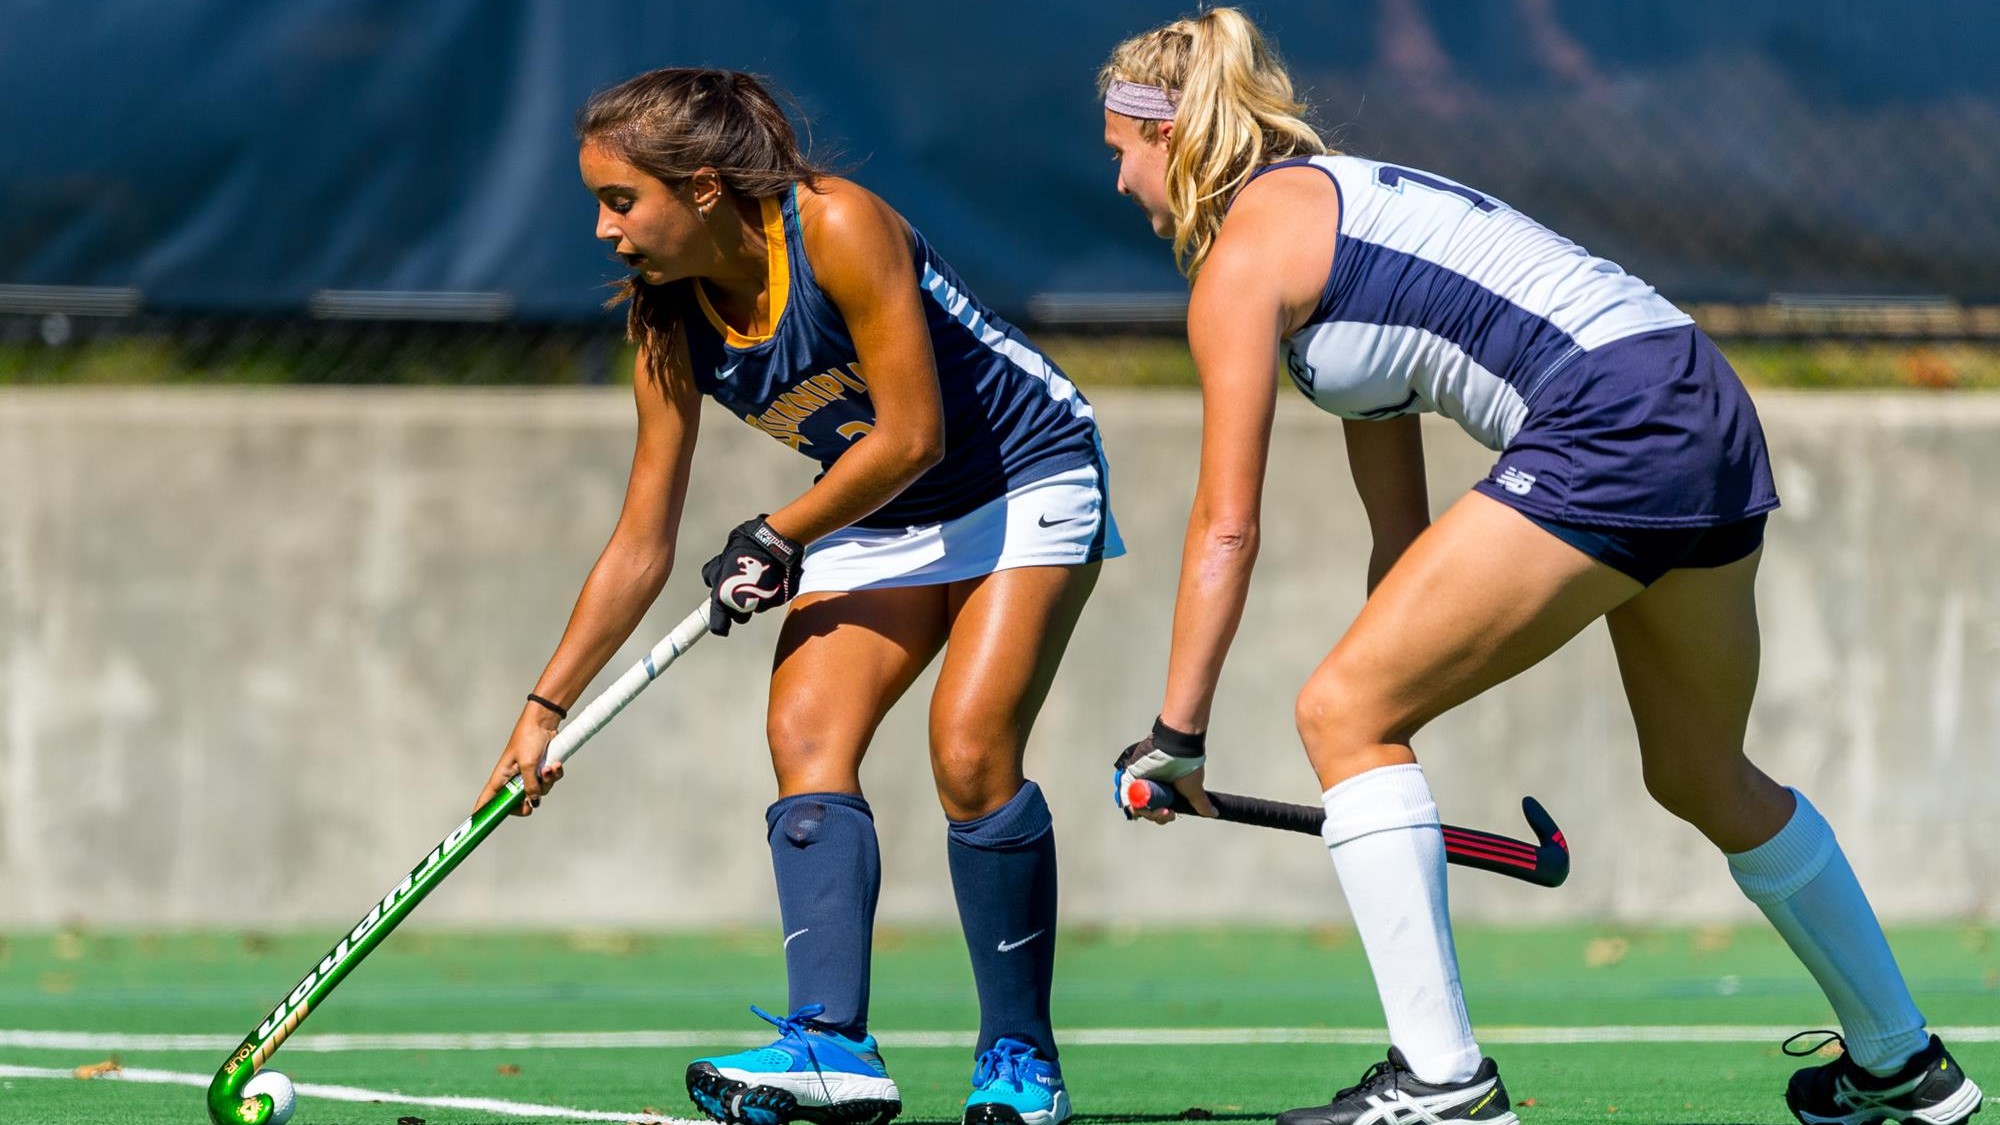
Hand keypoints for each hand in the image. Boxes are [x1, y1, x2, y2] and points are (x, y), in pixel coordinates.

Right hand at [476, 709, 565, 816]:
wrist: (544, 721)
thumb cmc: (528, 738)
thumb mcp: (529, 765)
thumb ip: (531, 786)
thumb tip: (534, 802)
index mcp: (501, 777)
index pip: (486, 800)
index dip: (482, 813)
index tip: (479, 826)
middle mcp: (512, 779)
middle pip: (517, 804)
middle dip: (530, 801)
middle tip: (534, 799)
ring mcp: (527, 775)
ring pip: (538, 793)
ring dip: (547, 782)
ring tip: (548, 768)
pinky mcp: (540, 769)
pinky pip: (549, 781)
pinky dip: (554, 775)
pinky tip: (555, 764)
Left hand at [699, 516, 803, 635]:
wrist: (774, 541)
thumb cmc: (746, 546)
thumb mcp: (723, 558)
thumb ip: (716, 573)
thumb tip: (714, 579)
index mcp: (724, 597)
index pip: (718, 623)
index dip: (719, 624)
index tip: (720, 625)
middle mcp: (742, 605)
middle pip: (739, 616)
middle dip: (739, 605)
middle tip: (742, 587)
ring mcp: (762, 603)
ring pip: (756, 607)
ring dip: (755, 598)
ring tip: (759, 577)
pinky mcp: (778, 599)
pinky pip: (771, 600)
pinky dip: (770, 592)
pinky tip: (771, 576)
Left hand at [1114, 717, 1217, 822]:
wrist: (1177, 748)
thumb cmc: (1186, 765)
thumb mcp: (1194, 789)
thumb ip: (1201, 803)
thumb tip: (1214, 813)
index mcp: (1164, 790)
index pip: (1159, 810)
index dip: (1163, 816)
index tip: (1171, 814)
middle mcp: (1152, 786)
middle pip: (1147, 810)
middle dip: (1157, 816)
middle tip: (1167, 812)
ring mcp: (1140, 781)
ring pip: (1138, 805)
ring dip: (1148, 812)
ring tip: (1160, 809)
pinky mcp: (1131, 775)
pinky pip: (1126, 795)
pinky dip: (1132, 803)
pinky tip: (1142, 806)